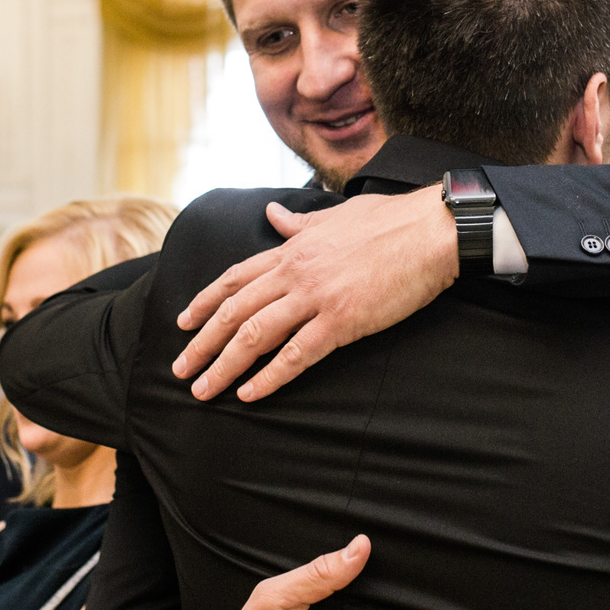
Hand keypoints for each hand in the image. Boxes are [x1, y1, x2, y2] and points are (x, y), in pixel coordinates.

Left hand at [174, 192, 457, 401]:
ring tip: (203, 390)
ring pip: (255, 336)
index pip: (235, 278)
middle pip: (234, 312)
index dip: (204, 301)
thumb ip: (299, 223)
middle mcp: (295, 272)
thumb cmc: (390, 221)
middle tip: (180, 370)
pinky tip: (249, 394)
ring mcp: (316, 297)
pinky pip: (296, 356)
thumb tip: (272, 215)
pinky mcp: (342, 321)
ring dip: (224, 366)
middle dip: (201, 343)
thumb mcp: (335, 216)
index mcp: (293, 248)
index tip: (183, 322)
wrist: (430, 231)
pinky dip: (269, 377)